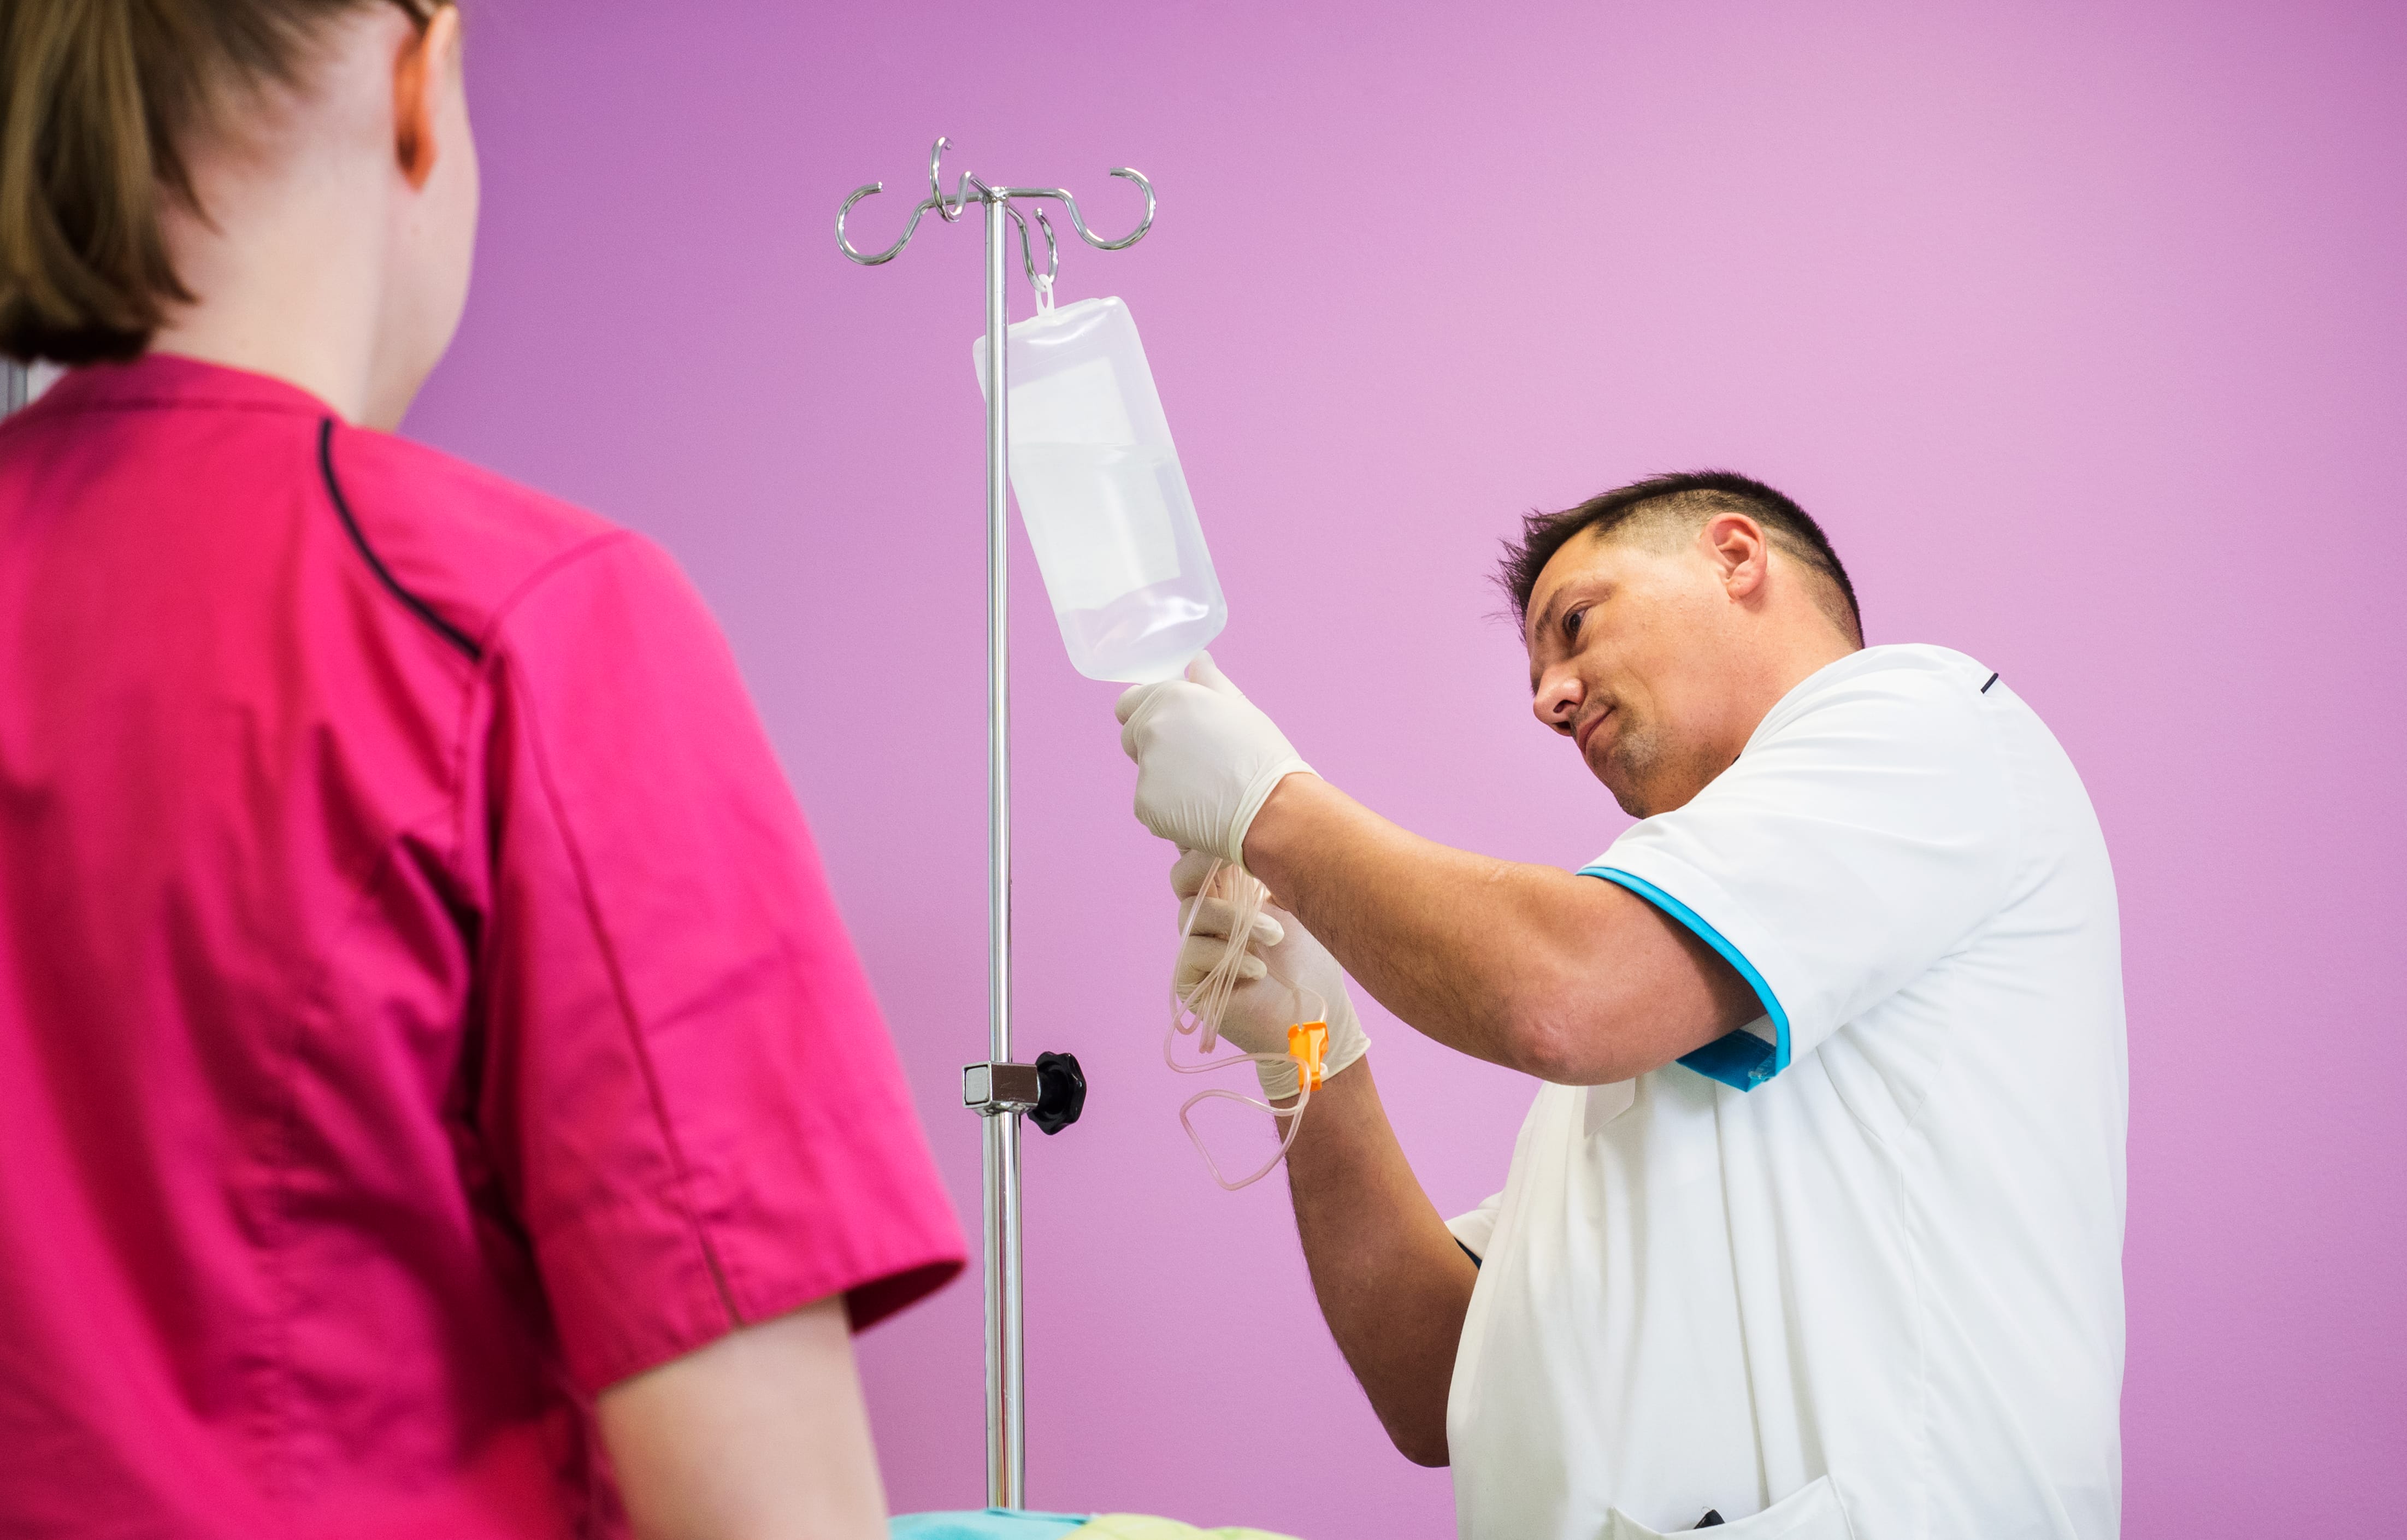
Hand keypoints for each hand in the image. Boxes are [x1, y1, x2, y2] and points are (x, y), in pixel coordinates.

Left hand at [1116, 652, 1313, 866]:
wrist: (1273, 809)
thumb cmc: (1264, 758)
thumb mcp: (1241, 710)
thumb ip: (1211, 684)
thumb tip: (1197, 662)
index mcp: (1172, 698)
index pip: (1129, 702)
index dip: (1147, 713)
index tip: (1169, 729)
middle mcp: (1152, 728)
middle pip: (1131, 737)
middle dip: (1152, 747)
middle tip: (1195, 763)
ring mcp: (1146, 767)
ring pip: (1145, 774)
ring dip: (1166, 781)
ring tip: (1207, 791)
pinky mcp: (1144, 804)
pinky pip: (1150, 805)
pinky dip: (1168, 811)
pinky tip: (1200, 811)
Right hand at [1170, 848, 1367, 1100]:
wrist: (1314, 1015)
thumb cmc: (1310, 959)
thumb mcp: (1295, 902)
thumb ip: (1271, 868)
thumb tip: (1261, 826)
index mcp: (1226, 891)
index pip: (1199, 855)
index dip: (1204, 839)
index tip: (1229, 829)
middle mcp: (1204, 916)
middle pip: (1181, 876)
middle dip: (1208, 866)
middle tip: (1242, 868)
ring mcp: (1194, 947)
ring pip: (1192, 914)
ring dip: (1237, 922)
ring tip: (1275, 938)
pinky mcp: (1189, 981)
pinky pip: (1195, 954)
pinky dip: (1231, 959)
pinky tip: (1259, 972)